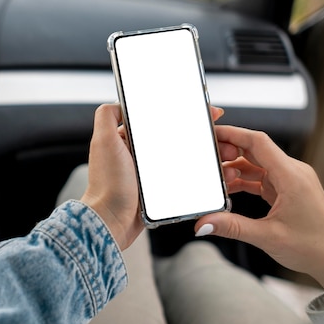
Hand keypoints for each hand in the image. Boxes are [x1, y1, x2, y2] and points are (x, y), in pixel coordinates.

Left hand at [81, 104, 224, 250]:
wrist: (111, 222)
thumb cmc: (107, 185)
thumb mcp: (103, 141)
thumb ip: (107, 116)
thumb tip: (120, 101)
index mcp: (125, 140)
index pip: (157, 119)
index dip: (179, 112)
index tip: (201, 111)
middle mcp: (137, 156)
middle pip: (172, 137)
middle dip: (196, 133)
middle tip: (217, 133)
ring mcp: (148, 174)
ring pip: (180, 157)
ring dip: (200, 154)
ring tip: (220, 152)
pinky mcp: (157, 192)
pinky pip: (180, 178)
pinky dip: (195, 174)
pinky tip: (209, 171)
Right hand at [194, 125, 323, 300]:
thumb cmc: (314, 246)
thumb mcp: (267, 237)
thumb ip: (232, 227)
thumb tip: (204, 223)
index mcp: (292, 176)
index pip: (258, 142)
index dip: (233, 134)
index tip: (214, 132)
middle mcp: (293, 173)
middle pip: (255, 150)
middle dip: (230, 152)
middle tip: (208, 162)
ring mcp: (292, 180)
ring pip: (256, 164)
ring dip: (236, 170)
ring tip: (217, 181)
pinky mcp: (289, 190)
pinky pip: (262, 178)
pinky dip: (244, 181)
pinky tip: (229, 190)